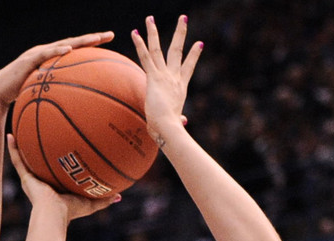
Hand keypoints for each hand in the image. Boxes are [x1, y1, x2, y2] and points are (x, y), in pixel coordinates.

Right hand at [0, 31, 114, 107]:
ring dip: (80, 41)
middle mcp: (48, 53)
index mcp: (54, 61)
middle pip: (75, 43)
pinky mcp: (29, 59)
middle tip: (111, 35)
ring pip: (63, 44)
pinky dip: (57, 51)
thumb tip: (74, 114)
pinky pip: (45, 54)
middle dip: (93, 39)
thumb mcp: (43, 98)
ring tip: (96, 39)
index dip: (94, 48)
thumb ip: (57, 99)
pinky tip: (69, 50)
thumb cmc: (21, 97)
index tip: (111, 45)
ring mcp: (38, 54)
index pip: (77, 52)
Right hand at [7, 135, 119, 220]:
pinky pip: (17, 160)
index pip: (55, 171)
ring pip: (25, 158)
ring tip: (20, 127)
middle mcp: (41, 182)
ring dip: (22, 145)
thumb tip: (120, 197)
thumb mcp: (90, 203)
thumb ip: (104, 199)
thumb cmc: (70, 212)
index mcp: (55, 187)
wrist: (53, 216)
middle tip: (40, 132)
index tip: (60, 149)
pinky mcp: (25, 178)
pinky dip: (13, 148)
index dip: (57, 161)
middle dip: (39, 149)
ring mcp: (31, 179)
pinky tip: (10, 134)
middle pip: (39, 162)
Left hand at [131, 15, 202, 145]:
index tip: (199, 44)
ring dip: (153, 32)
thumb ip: (179, 120)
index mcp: (181, 88)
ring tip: (149, 18)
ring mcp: (164, 75)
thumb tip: (183, 123)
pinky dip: (139, 45)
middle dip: (181, 33)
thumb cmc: (171, 129)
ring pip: (158, 48)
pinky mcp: (153, 77)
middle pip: (177, 51)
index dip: (194, 56)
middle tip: (183, 18)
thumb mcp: (176, 122)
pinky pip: (145, 57)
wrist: (169, 127)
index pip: (188, 68)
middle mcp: (174, 78)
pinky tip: (134, 33)